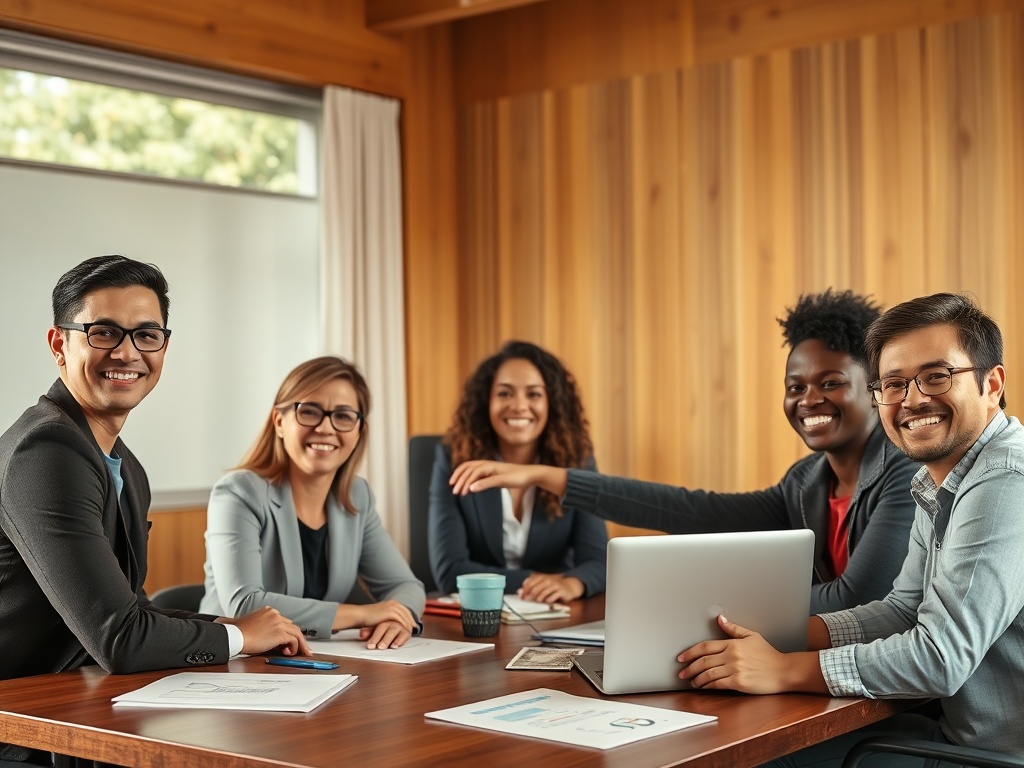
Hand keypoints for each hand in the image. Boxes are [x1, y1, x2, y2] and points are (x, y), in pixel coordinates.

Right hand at [223, 606, 310, 656]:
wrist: (234, 636)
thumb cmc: (238, 634)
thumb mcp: (253, 626)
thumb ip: (265, 629)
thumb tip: (273, 641)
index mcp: (268, 611)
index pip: (284, 622)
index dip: (288, 632)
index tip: (291, 640)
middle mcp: (275, 614)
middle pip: (292, 626)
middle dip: (297, 638)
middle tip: (302, 648)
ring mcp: (278, 622)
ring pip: (296, 632)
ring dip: (300, 644)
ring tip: (301, 653)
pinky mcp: (279, 632)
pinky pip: (293, 640)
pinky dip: (294, 647)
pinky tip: (288, 653)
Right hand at [335, 600, 415, 645]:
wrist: (360, 615)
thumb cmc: (367, 617)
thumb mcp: (380, 615)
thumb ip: (386, 616)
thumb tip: (391, 622)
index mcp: (391, 602)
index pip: (404, 609)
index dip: (408, 617)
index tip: (412, 624)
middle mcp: (393, 603)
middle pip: (406, 612)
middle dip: (411, 620)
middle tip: (414, 628)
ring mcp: (392, 607)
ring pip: (405, 616)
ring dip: (409, 624)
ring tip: (411, 631)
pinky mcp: (391, 613)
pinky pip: (401, 620)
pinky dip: (405, 626)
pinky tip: (406, 631)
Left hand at [449, 461, 566, 496]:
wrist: (532, 475)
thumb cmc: (517, 480)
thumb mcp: (498, 482)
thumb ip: (487, 485)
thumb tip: (476, 490)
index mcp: (488, 465)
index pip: (468, 465)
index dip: (459, 473)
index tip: (453, 484)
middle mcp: (490, 465)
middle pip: (469, 467)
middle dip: (459, 479)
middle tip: (454, 491)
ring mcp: (496, 470)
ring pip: (476, 473)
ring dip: (466, 482)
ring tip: (461, 492)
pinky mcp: (503, 477)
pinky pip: (489, 479)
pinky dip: (480, 484)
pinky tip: (472, 489)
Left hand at [519, 573, 583, 602]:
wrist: (570, 586)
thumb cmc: (554, 586)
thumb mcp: (543, 584)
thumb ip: (532, 586)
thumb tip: (519, 591)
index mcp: (543, 577)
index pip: (530, 583)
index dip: (524, 590)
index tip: (521, 597)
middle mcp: (548, 580)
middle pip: (535, 589)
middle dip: (530, 596)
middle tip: (528, 601)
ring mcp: (555, 585)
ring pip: (543, 594)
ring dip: (539, 599)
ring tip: (539, 601)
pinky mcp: (561, 591)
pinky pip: (552, 598)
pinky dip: (548, 601)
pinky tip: (548, 601)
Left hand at [676, 615, 787, 693]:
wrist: (783, 670)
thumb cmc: (768, 654)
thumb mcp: (751, 636)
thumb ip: (734, 629)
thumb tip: (720, 619)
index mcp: (732, 643)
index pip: (705, 646)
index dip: (690, 652)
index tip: (681, 657)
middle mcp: (731, 655)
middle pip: (703, 661)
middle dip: (689, 667)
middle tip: (681, 672)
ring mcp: (735, 669)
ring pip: (708, 674)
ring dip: (696, 679)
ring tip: (691, 682)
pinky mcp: (739, 682)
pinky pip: (718, 684)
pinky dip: (707, 686)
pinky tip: (703, 687)